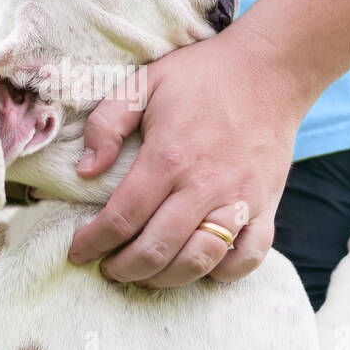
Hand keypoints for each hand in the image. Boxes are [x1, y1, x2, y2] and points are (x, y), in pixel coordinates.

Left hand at [68, 26, 310, 286]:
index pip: (122, 217)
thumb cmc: (202, 75)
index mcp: (169, 156)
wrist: (271, 69)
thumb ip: (106, 124)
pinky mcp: (266, 206)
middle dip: (123, 269)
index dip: (93, 243)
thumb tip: (85, 171)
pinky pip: (248, 257)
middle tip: (107, 268)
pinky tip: (199, 267)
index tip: (78, 251)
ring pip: (199, 261)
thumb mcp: (143, 83)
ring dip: (165, 279)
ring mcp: (239, 199)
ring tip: (145, 275)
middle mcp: (205, 184)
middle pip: (156, 249)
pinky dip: (223, 273)